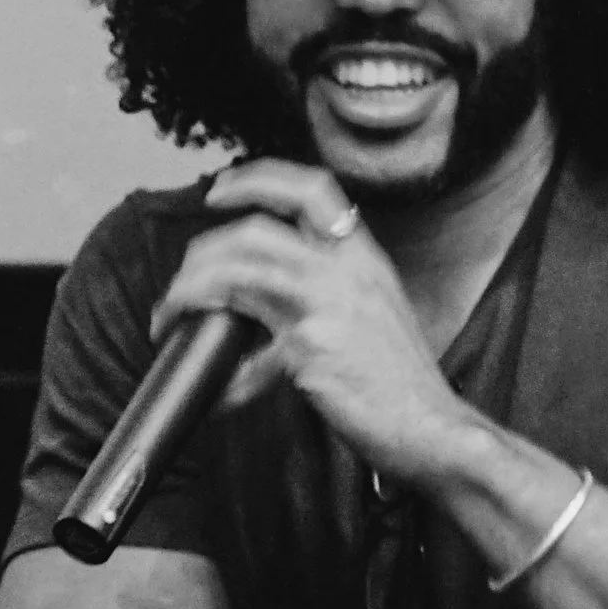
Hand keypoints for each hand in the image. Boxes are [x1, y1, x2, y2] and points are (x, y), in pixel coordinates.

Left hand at [151, 158, 469, 487]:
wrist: (435, 429)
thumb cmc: (400, 385)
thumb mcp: (371, 317)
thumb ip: (321, 296)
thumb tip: (254, 306)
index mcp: (363, 258)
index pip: (311, 189)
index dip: (257, 180)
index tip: (218, 190)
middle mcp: (346, 271)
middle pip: (255, 231)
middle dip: (202, 253)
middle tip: (181, 284)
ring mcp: (328, 305)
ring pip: (239, 271)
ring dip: (191, 293)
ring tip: (172, 318)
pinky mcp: (310, 347)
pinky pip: (246, 353)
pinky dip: (225, 375)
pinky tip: (221, 393)